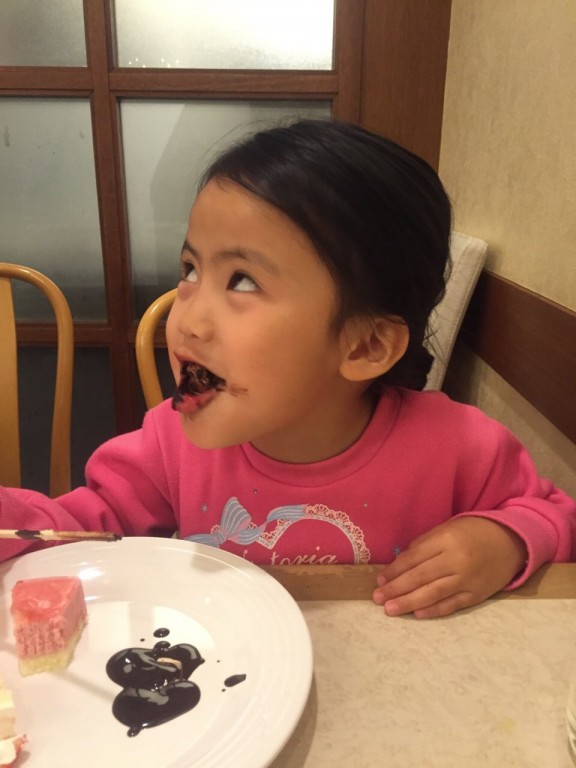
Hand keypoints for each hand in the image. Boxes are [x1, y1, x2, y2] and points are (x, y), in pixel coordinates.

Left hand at [372, 517, 527, 618]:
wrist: (510, 542)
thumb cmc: (473, 532)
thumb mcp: (447, 529)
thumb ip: (424, 545)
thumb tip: (400, 565)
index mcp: (447, 540)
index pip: (414, 557)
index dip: (395, 570)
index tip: (379, 580)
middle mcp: (457, 560)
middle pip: (421, 577)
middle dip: (396, 589)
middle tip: (377, 599)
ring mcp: (468, 579)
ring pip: (434, 593)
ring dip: (409, 603)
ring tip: (390, 609)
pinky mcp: (478, 595)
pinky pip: (452, 604)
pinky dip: (434, 610)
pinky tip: (418, 614)